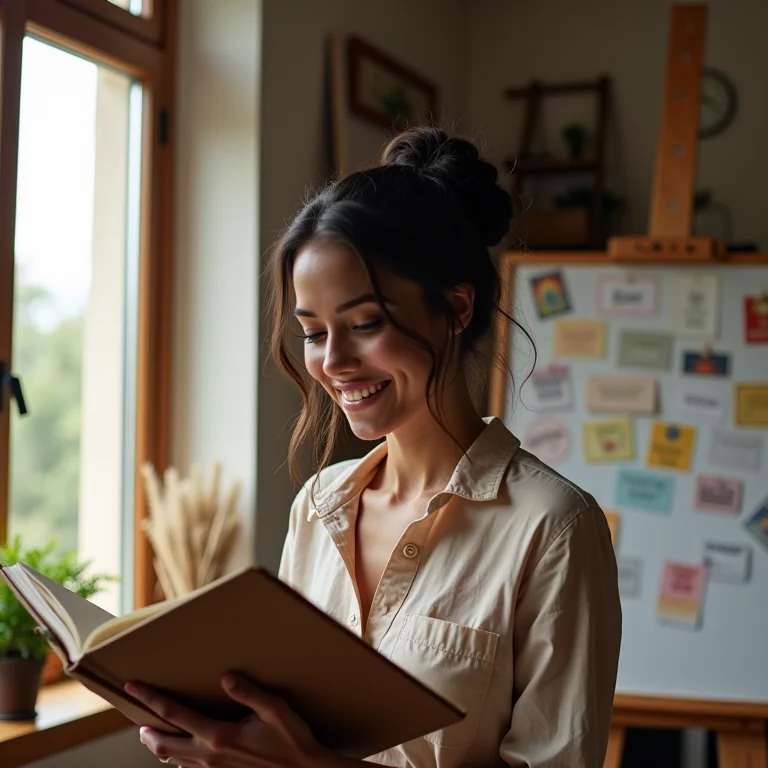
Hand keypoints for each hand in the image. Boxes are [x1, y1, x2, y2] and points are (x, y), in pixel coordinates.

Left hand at [125, 672, 329, 767]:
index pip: (175, 713)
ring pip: (175, 760)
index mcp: (219, 735)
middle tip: (139, 722)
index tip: (132, 686)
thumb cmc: (292, 741)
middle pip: (165, 744)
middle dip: (148, 732)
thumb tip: (225, 678)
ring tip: (154, 736)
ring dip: (160, 747)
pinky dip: (179, 761)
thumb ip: (249, 693)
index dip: (151, 699)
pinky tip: (182, 756)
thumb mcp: (275, 710)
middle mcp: (210, 756)